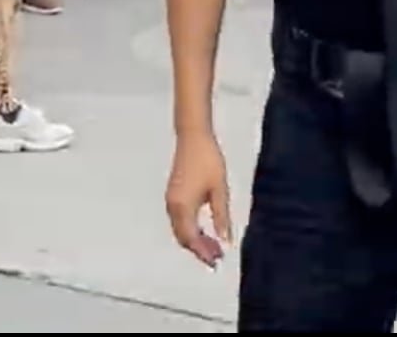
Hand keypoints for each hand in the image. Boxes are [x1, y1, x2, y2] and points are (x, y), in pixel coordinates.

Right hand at [166, 130, 230, 266]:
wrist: (193, 136)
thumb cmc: (208, 160)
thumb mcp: (219, 189)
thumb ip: (221, 216)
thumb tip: (225, 240)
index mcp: (183, 207)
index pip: (191, 239)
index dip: (203, 252)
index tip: (217, 260)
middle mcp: (173, 206)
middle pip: (183, 237)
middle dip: (199, 249)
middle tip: (218, 255)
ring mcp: (171, 200)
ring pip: (180, 230)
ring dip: (195, 239)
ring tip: (214, 244)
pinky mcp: (173, 194)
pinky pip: (179, 220)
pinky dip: (190, 229)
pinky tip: (204, 229)